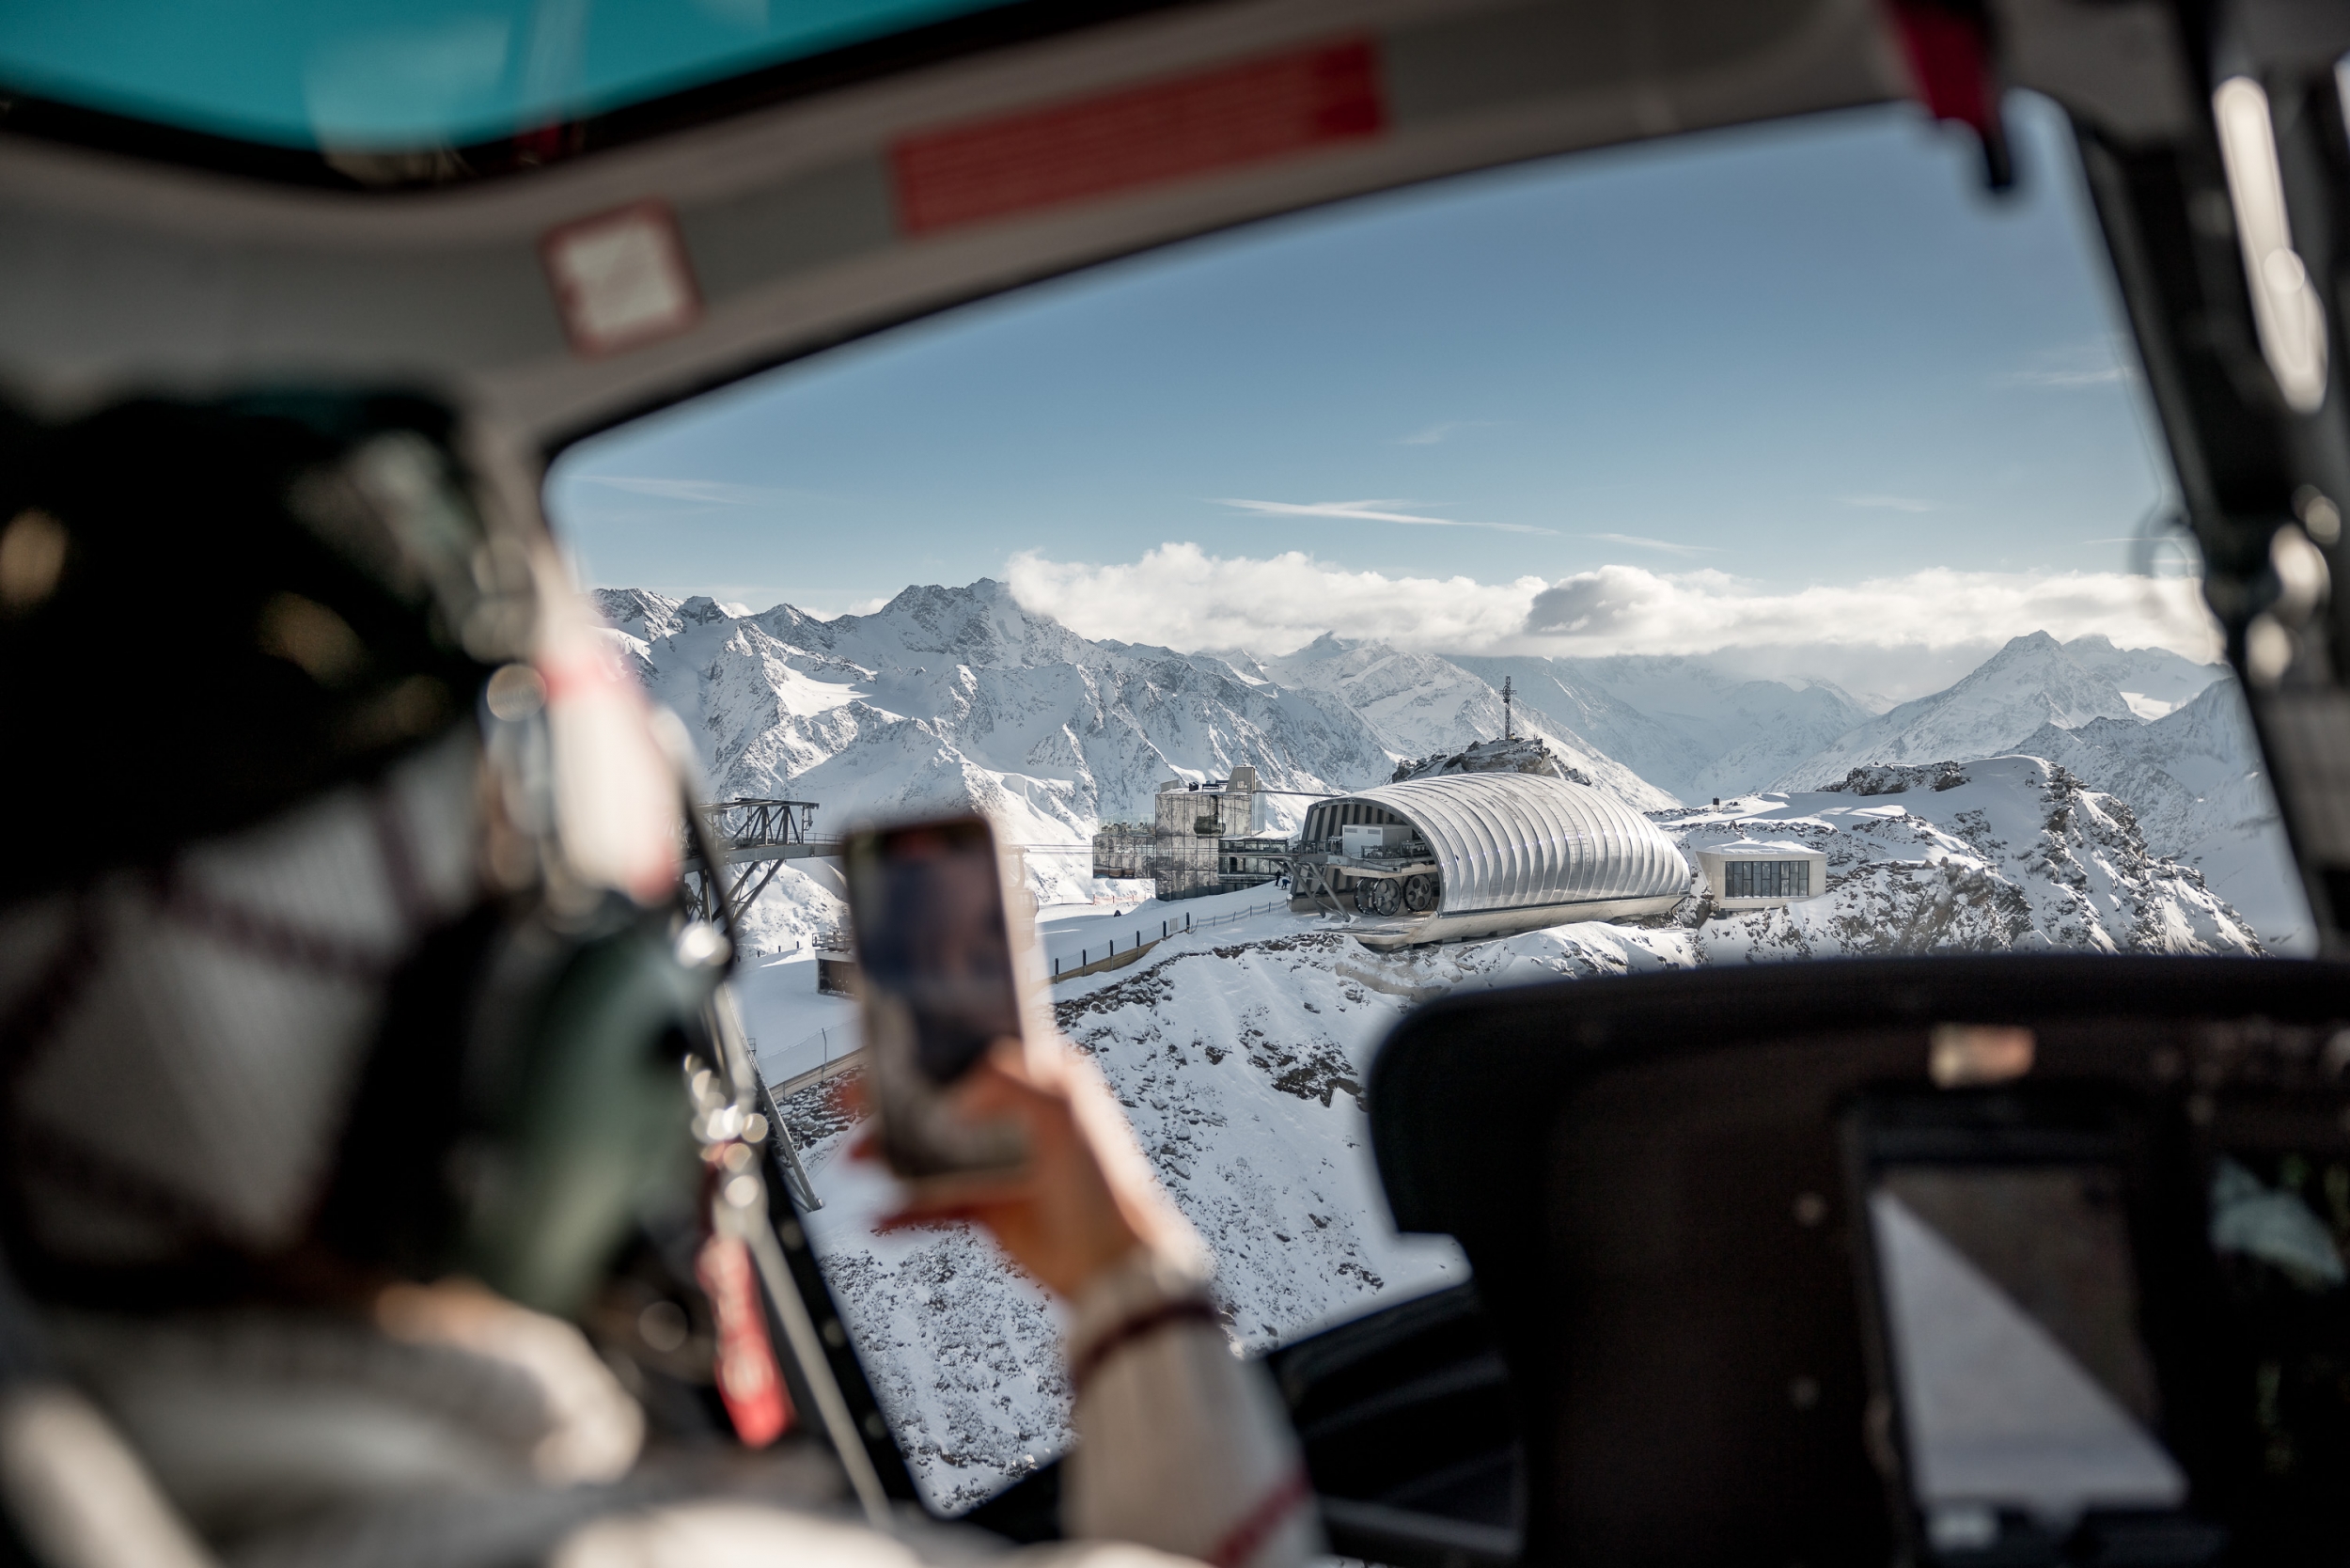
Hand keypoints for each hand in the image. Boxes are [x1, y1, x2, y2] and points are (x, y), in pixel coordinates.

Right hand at [874, 1038, 1182, 1299]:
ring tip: (856, 1157)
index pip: (972, 1052)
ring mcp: (995, 1162)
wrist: (1110, 1260)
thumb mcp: (1057, 1111)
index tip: (887, 1044)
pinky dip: (904, 1210)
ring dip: (888, 1154)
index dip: (930, 1048)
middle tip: (854, 1097)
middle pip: (939, 1100)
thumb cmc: (1102, 1181)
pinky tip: (882, 1216)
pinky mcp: (984, 1206)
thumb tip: (954, 1085)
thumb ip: (1004, 1083)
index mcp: (1036, 1080)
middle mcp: (1012, 1117)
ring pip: (927, 1151)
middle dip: (892, 1100)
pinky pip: (932, 1203)